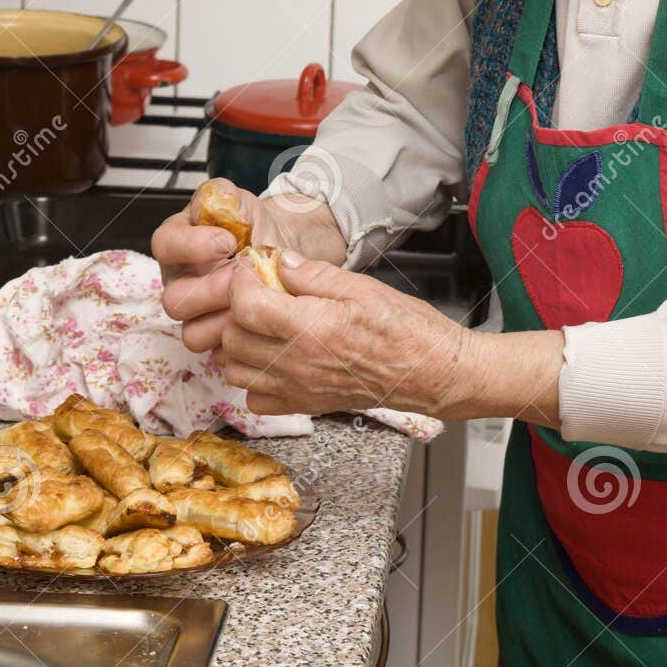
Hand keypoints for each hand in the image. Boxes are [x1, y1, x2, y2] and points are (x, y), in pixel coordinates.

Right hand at [152, 178, 345, 353]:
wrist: (278, 246)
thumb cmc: (249, 225)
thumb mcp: (235, 199)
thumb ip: (219, 195)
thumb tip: (214, 209)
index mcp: (176, 244)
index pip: (164, 246)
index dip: (192, 246)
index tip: (226, 241)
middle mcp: (178, 283)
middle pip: (175, 300)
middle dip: (213, 290)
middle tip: (243, 276)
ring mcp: (195, 316)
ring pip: (193, 333)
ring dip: (228, 318)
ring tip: (256, 299)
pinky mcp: (215, 339)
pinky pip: (218, 352)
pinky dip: (242, 339)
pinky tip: (260, 319)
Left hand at [218, 253, 565, 424]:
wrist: (434, 372)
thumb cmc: (407, 329)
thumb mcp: (362, 287)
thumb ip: (314, 275)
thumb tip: (280, 262)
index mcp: (311, 328)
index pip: (245, 305)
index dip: (239, 281)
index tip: (251, 269)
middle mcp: (298, 364)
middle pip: (233, 337)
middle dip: (236, 308)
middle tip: (258, 290)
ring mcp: (299, 389)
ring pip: (235, 371)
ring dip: (239, 343)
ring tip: (261, 322)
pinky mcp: (306, 404)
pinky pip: (255, 400)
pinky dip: (253, 380)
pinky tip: (271, 358)